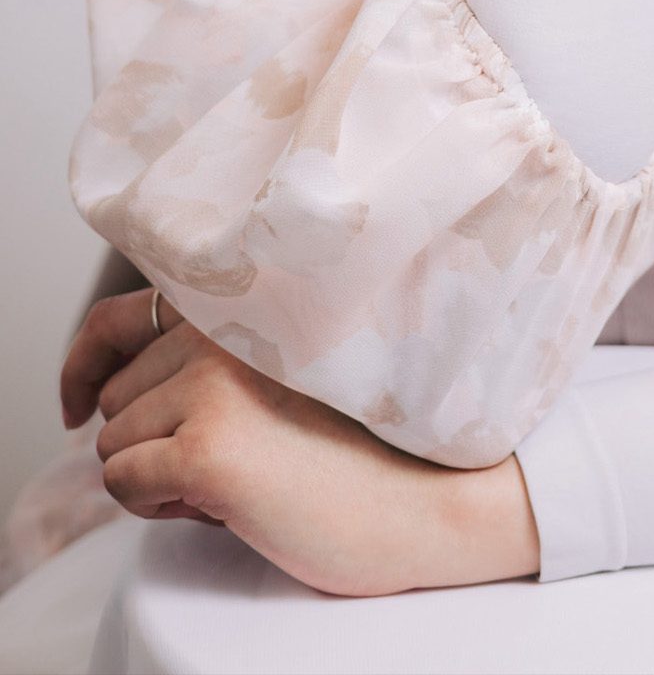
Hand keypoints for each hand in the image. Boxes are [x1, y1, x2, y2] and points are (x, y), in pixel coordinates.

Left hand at [60, 289, 540, 593]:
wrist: (422, 497)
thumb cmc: (361, 446)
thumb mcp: (282, 374)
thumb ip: (211, 357)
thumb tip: (111, 391)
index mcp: (242, 306)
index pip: (118, 317)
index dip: (82, 363)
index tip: (73, 402)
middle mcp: (221, 330)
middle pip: (112, 397)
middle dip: (150, 438)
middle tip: (228, 456)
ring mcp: (211, 384)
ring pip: (111, 444)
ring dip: (155, 475)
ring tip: (236, 478)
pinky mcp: (206, 447)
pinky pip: (122, 483)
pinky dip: (155, 506)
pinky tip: (223, 502)